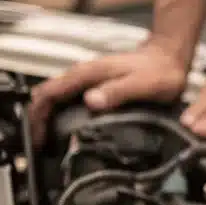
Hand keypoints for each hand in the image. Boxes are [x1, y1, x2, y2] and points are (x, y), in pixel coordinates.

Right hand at [28, 42, 186, 145]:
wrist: (168, 58)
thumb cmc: (159, 71)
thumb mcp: (142, 84)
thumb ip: (118, 92)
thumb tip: (92, 101)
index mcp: (88, 74)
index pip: (48, 93)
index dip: (37, 116)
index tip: (37, 137)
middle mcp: (83, 75)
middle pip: (46, 97)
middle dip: (37, 121)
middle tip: (40, 146)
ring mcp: (87, 79)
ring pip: (55, 98)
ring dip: (47, 119)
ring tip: (50, 143)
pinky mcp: (94, 85)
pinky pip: (68, 99)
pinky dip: (60, 115)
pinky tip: (67, 130)